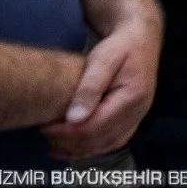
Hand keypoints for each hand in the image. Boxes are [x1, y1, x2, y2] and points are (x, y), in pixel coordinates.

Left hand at [41, 16, 160, 159]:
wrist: (142, 38)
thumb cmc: (120, 46)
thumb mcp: (104, 59)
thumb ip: (89, 88)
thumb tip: (73, 118)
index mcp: (133, 97)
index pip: (95, 126)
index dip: (67, 132)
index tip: (44, 127)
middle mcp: (139, 111)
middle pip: (100, 139)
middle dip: (69, 142)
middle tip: (44, 133)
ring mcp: (138, 116)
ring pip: (106, 145)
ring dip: (79, 149)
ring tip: (53, 145)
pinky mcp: (133, 118)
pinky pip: (112, 141)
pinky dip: (92, 148)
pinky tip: (74, 147)